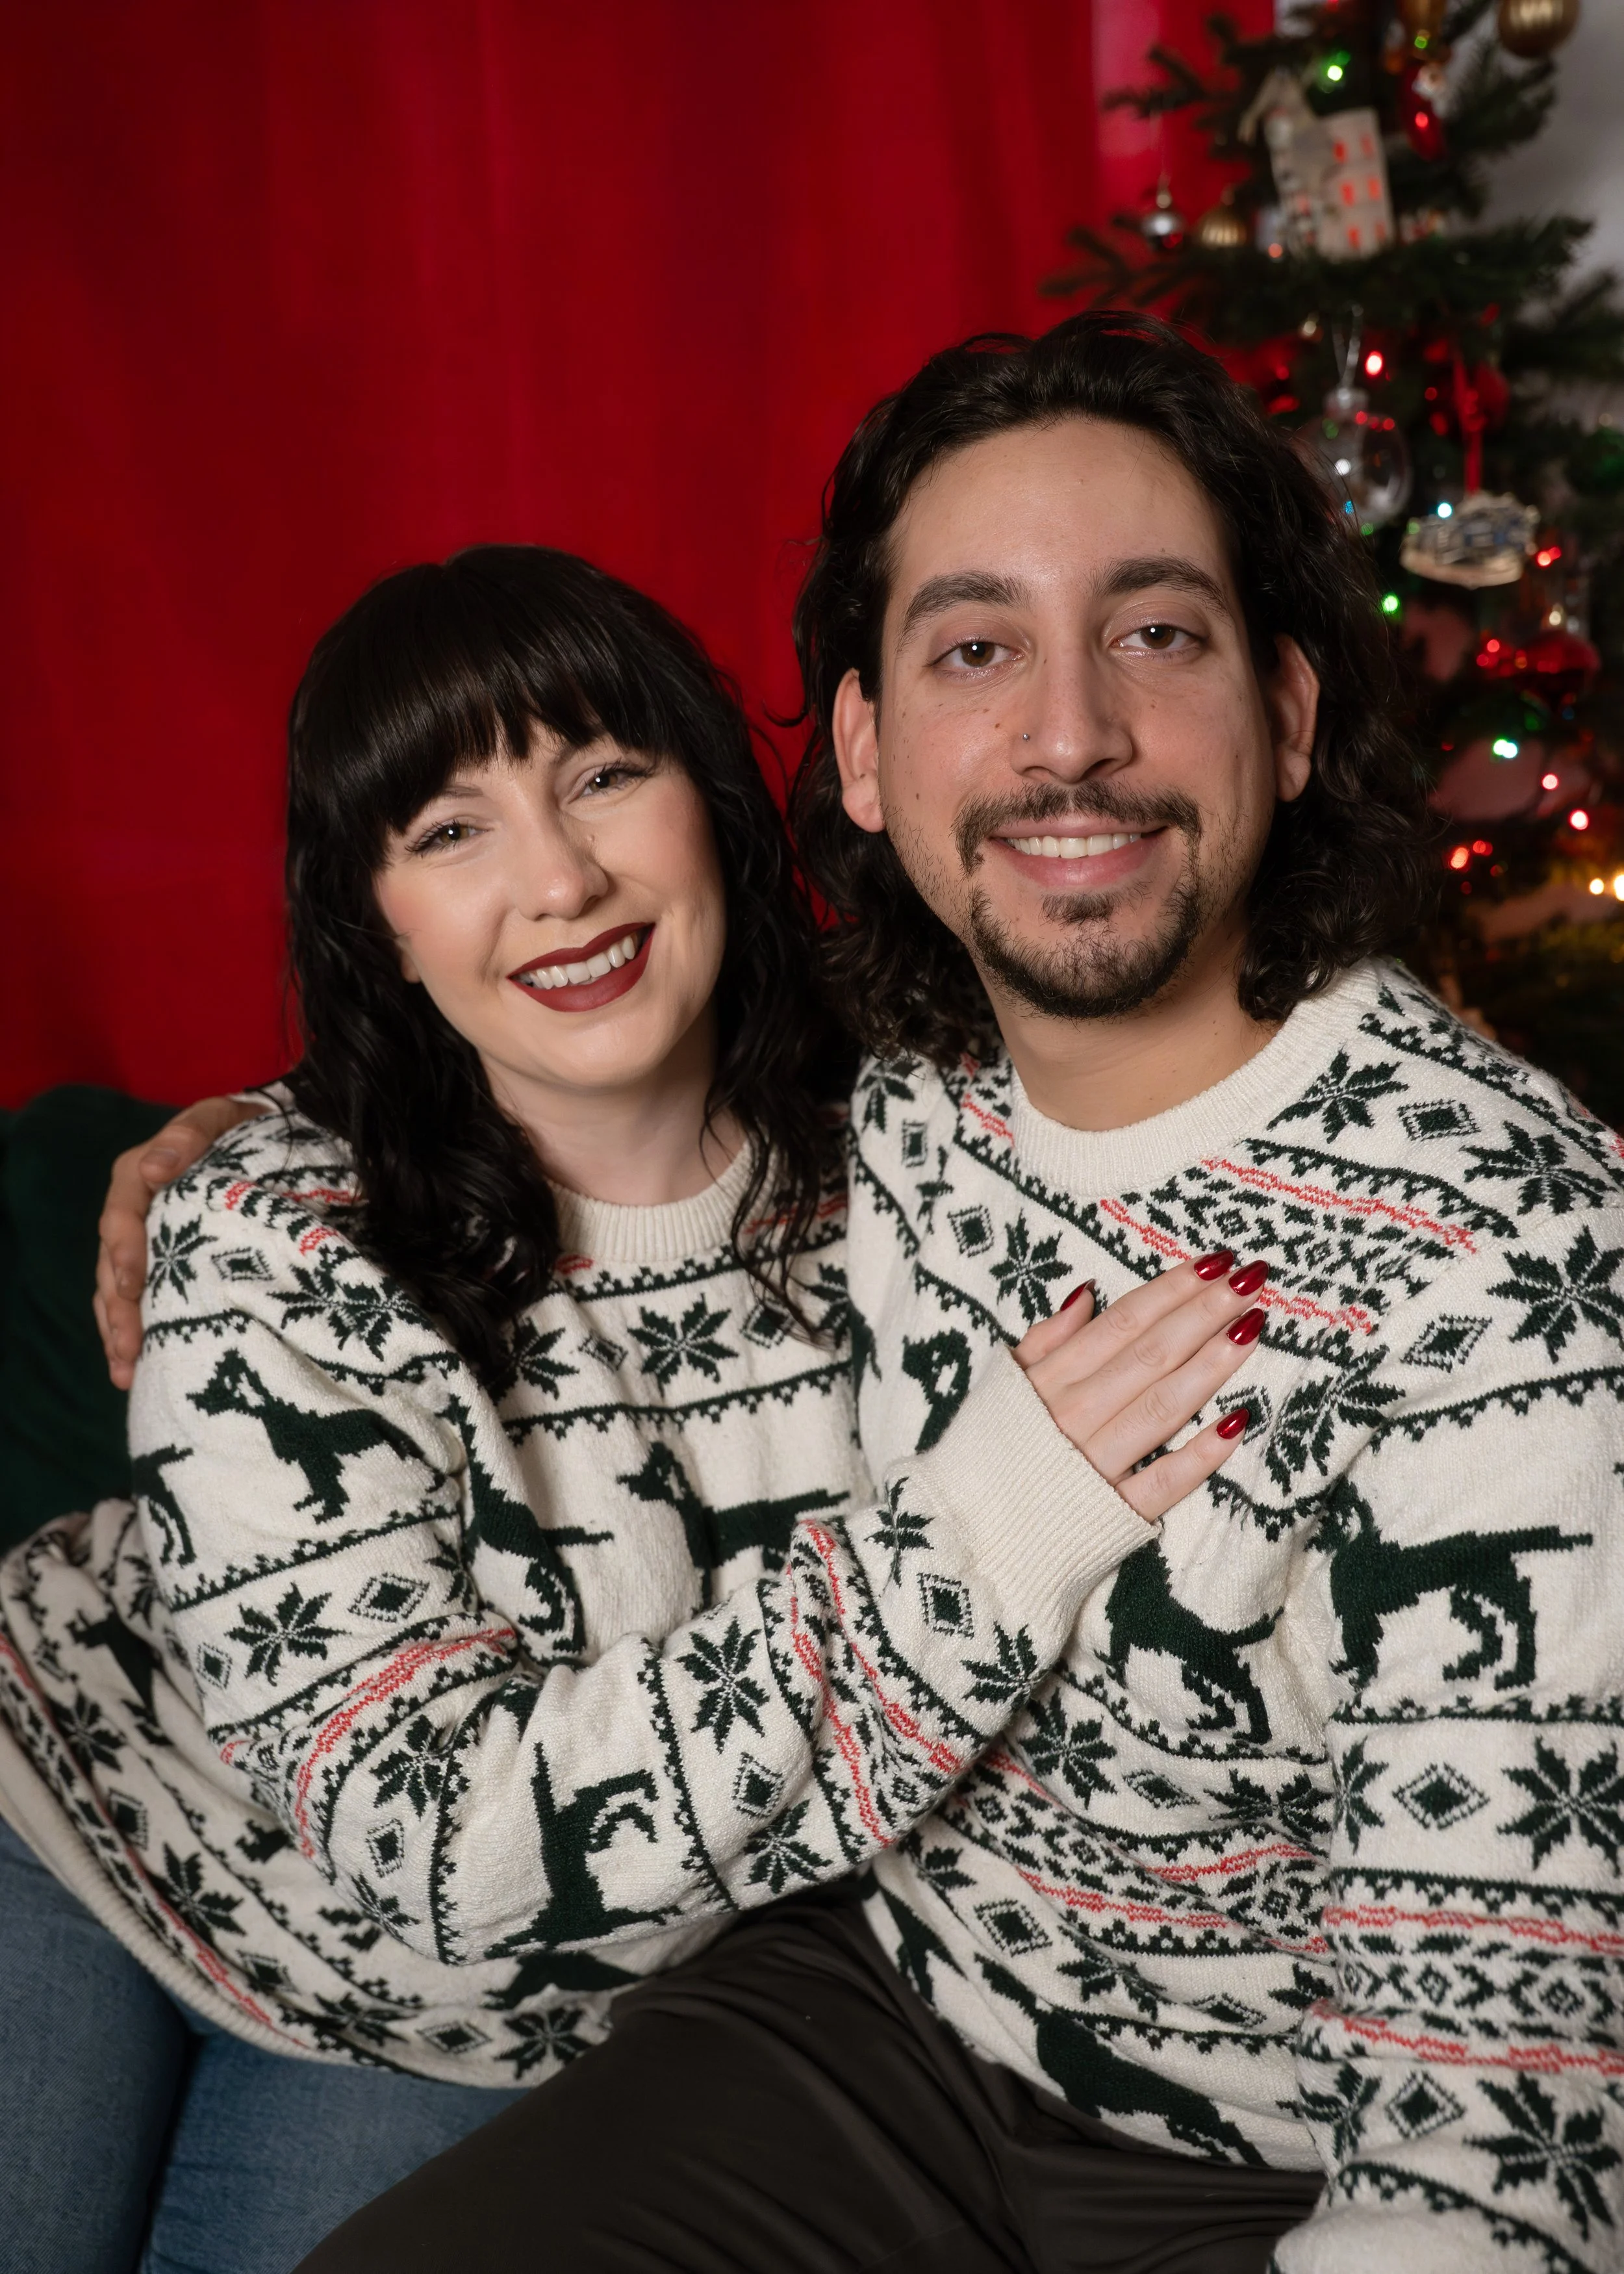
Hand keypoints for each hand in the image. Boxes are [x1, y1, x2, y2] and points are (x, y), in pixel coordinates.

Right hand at [94, 1097, 267, 1387]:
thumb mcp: (222, 1119)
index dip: (125, 1251)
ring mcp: (146, 1243)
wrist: (267, 1141)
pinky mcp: (163, 1267)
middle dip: (119, 1308)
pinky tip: (134, 1370)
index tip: (133, 1284)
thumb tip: (154, 1165)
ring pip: (119, 1290)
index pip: (123, 1214)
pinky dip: (136, 1334)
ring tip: (127, 1371)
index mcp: (142, 1175)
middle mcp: (136, 1211)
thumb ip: (191, 1135)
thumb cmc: (244, 1129)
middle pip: (114, 1263)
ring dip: (119, 1331)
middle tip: (128, 1347)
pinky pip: (139, 1302)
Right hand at [1012, 1251, 1268, 1523]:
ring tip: (1253, 1329)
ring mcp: (1094, 1467)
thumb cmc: (986, 1455)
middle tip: (1251, 1278)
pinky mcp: (1111, 1515)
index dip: (1171, 1288)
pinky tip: (1236, 1423)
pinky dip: (1198, 1456)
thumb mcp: (1003, 1386)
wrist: (958, 1539)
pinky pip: (1161, 1484)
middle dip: (1204, 1312)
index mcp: (1049, 1381)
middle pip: (1149, 1354)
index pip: (1122, 1322)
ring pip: (1161, 1407)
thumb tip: (1088, 1292)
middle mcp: (1073, 1417)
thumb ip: (1045, 1340)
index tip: (1216, 1261)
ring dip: (1210, 1366)